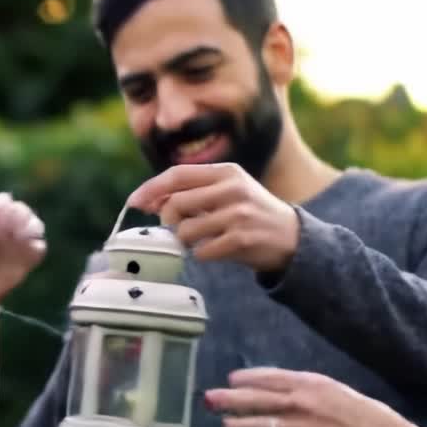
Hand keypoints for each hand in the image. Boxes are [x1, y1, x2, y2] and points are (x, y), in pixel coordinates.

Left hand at [0, 192, 46, 308]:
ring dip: (32, 226)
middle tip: (11, 224)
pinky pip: (39, 248)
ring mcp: (17, 245)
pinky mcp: (27, 261)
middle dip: (20, 213)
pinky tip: (28, 249)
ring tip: (21, 235)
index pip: (2, 203)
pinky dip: (37, 246)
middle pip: (22, 211)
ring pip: (35, 226)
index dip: (2, 205)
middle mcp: (5, 230)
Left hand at [126, 162, 299, 272]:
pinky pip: (202, 251)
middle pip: (176, 203)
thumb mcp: (226, 193)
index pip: (177, 174)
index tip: (134, 202)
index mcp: (226, 172)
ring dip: (185, 241)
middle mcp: (233, 188)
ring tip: (201, 240)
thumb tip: (148, 201)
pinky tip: (215, 250)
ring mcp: (239, 213)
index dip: (151, 189)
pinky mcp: (242, 238)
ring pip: (185, 230)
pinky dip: (202, 254)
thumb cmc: (249, 214)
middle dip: (167, 221)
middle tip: (174, 229)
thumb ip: (192, 193)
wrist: (292, 238)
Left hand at [205, 367, 426, 426]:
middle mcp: (304, 403)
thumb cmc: (368, 416)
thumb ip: (308, 389)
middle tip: (210, 398)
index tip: (231, 378)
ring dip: (240, 425)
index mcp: (313, 383)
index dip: (248, 377)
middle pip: (258, 398)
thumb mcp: (337, 392)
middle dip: (231, 399)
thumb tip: (279, 388)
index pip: (271, 377)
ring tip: (226, 424)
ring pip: (261, 425)